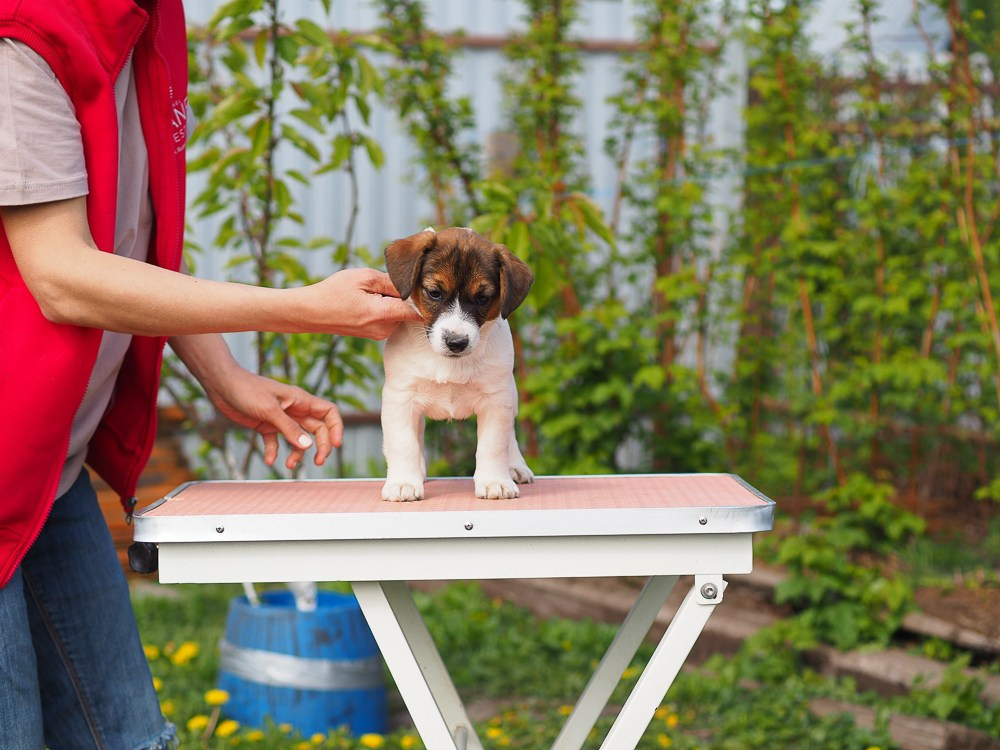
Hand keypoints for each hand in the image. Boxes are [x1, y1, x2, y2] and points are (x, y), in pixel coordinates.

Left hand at [203, 367, 343, 469]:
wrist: (221, 384)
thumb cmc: (246, 389)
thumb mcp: (270, 410)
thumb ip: (289, 428)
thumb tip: (308, 445)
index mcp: (300, 400)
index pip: (329, 413)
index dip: (336, 428)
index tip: (336, 445)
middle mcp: (294, 409)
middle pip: (317, 429)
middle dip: (321, 446)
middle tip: (318, 462)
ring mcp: (280, 418)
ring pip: (298, 438)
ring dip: (297, 453)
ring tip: (289, 465)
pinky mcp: (265, 425)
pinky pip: (275, 442)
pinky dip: (274, 451)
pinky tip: (269, 460)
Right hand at [303, 268, 421, 339]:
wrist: (311, 312)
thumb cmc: (334, 292)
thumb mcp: (364, 277)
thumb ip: (392, 281)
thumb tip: (413, 284)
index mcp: (383, 314)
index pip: (417, 310)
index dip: (423, 297)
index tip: (426, 286)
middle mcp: (384, 329)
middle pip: (407, 309)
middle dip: (404, 295)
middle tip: (387, 282)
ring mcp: (379, 334)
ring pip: (398, 313)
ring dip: (392, 301)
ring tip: (371, 292)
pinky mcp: (374, 334)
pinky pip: (388, 318)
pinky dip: (384, 308)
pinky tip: (368, 300)